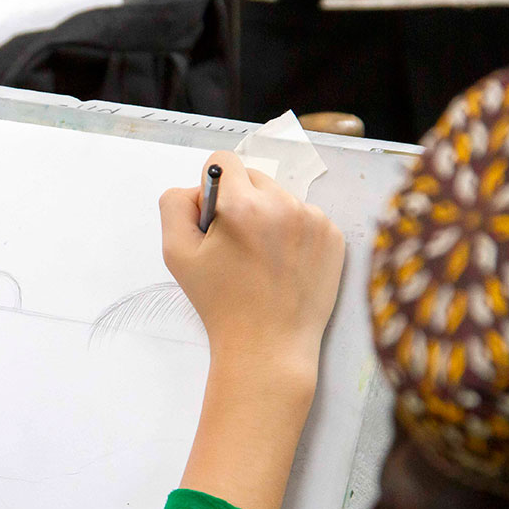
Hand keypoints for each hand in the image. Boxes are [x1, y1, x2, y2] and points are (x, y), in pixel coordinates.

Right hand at [159, 150, 345, 508]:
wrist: (268, 347)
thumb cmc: (219, 304)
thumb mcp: (176, 255)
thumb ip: (174, 206)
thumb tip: (194, 188)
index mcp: (241, 206)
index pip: (223, 161)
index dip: (211, 188)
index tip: (213, 219)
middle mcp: (283, 204)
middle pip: (253, 176)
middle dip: (239, 202)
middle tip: (234, 245)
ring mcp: (314, 220)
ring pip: (280, 197)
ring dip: (267, 216)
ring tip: (261, 259)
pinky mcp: (334, 236)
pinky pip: (305, 217)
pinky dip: (293, 233)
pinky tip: (283, 265)